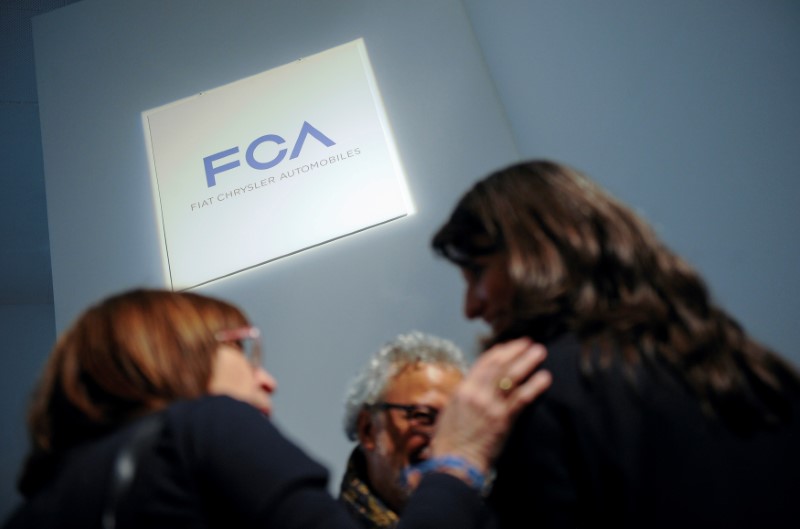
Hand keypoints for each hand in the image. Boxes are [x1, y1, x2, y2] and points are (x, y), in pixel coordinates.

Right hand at [430, 338, 550, 474]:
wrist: (455, 462)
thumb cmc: (449, 440)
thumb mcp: (450, 411)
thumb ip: (463, 397)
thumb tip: (473, 387)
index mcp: (463, 389)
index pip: (483, 363)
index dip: (499, 352)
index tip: (510, 346)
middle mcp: (477, 393)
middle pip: (499, 365)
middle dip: (515, 351)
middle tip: (529, 342)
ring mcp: (491, 405)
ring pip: (511, 377)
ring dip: (527, 362)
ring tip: (540, 352)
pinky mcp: (503, 419)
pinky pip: (521, 398)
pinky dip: (534, 386)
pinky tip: (545, 377)